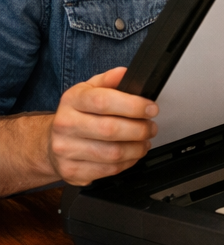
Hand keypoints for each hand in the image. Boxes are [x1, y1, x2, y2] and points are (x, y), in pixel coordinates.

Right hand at [48, 67, 157, 186]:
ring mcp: (66, 150)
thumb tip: (124, 73)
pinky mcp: (72, 170)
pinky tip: (131, 154)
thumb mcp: (89, 90)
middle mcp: (65, 125)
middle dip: (140, 129)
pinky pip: (110, 170)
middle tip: (150, 127)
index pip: (103, 101)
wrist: (52, 143)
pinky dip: (128, 162)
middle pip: (110, 130)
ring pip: (113, 153)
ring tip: (143, 141)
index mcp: (71, 101)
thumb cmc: (77, 115)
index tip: (150, 108)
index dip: (133, 105)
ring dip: (137, 148)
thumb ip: (109, 80)